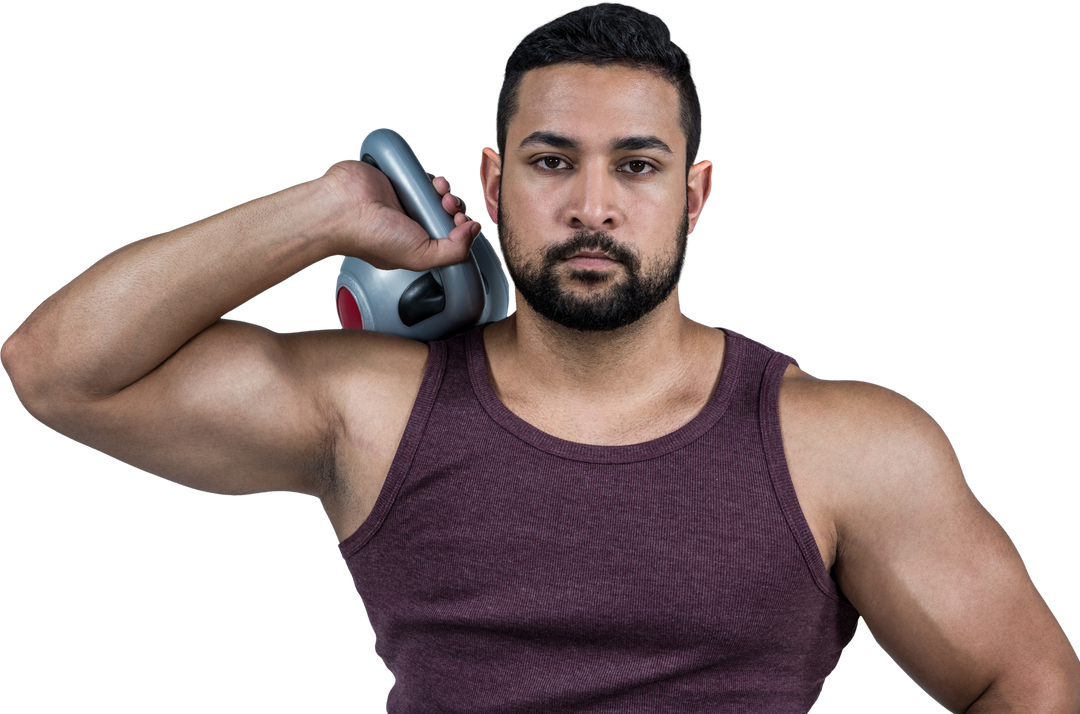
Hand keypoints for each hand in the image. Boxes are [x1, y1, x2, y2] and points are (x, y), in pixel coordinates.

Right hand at [318, 157, 481, 271]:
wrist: (345, 207)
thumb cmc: (370, 237)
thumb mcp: (420, 257)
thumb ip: (454, 251)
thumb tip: (474, 231)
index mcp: (415, 245)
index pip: (449, 237)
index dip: (462, 230)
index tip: (462, 225)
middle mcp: (411, 223)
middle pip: (447, 212)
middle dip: (456, 208)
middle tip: (450, 208)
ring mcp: (406, 200)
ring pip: (439, 192)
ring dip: (448, 190)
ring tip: (442, 193)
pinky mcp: (400, 178)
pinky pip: (425, 175)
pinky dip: (434, 176)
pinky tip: (433, 181)